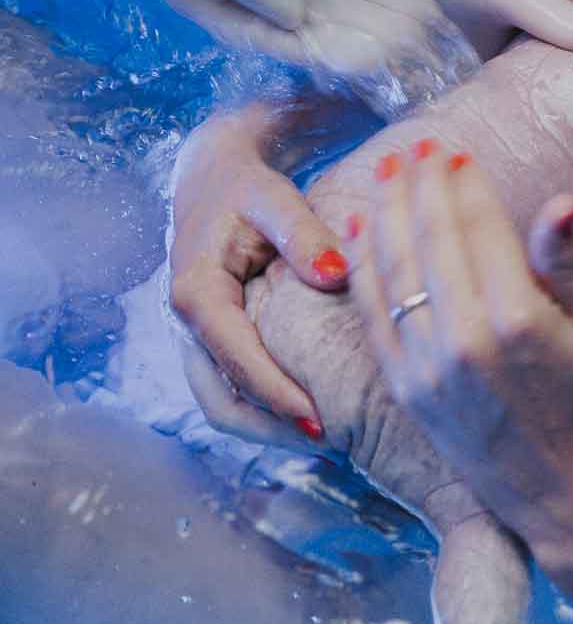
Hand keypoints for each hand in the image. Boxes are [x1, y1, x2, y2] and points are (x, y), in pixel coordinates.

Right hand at [167, 109, 344, 446]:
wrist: (214, 178)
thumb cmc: (248, 187)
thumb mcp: (275, 199)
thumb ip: (303, 235)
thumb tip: (336, 275)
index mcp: (196, 291)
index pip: (236, 359)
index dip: (276, 393)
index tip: (319, 420)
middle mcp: (185, 322)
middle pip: (219, 397)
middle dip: (269, 427)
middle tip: (329, 444)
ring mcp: (193, 336)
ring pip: (220, 402)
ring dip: (265, 428)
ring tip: (324, 443)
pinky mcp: (209, 341)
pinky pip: (229, 388)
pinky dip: (262, 410)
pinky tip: (307, 418)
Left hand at [347, 145, 572, 533]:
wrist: (555, 484)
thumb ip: (564, 262)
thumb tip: (560, 202)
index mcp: (518, 319)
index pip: (480, 230)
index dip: (464, 186)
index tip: (455, 153)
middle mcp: (464, 340)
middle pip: (431, 240)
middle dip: (419, 187)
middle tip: (416, 147)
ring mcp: (425, 365)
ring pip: (394, 269)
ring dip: (386, 213)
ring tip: (387, 172)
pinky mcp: (402, 386)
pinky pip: (372, 312)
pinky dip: (364, 265)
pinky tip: (362, 228)